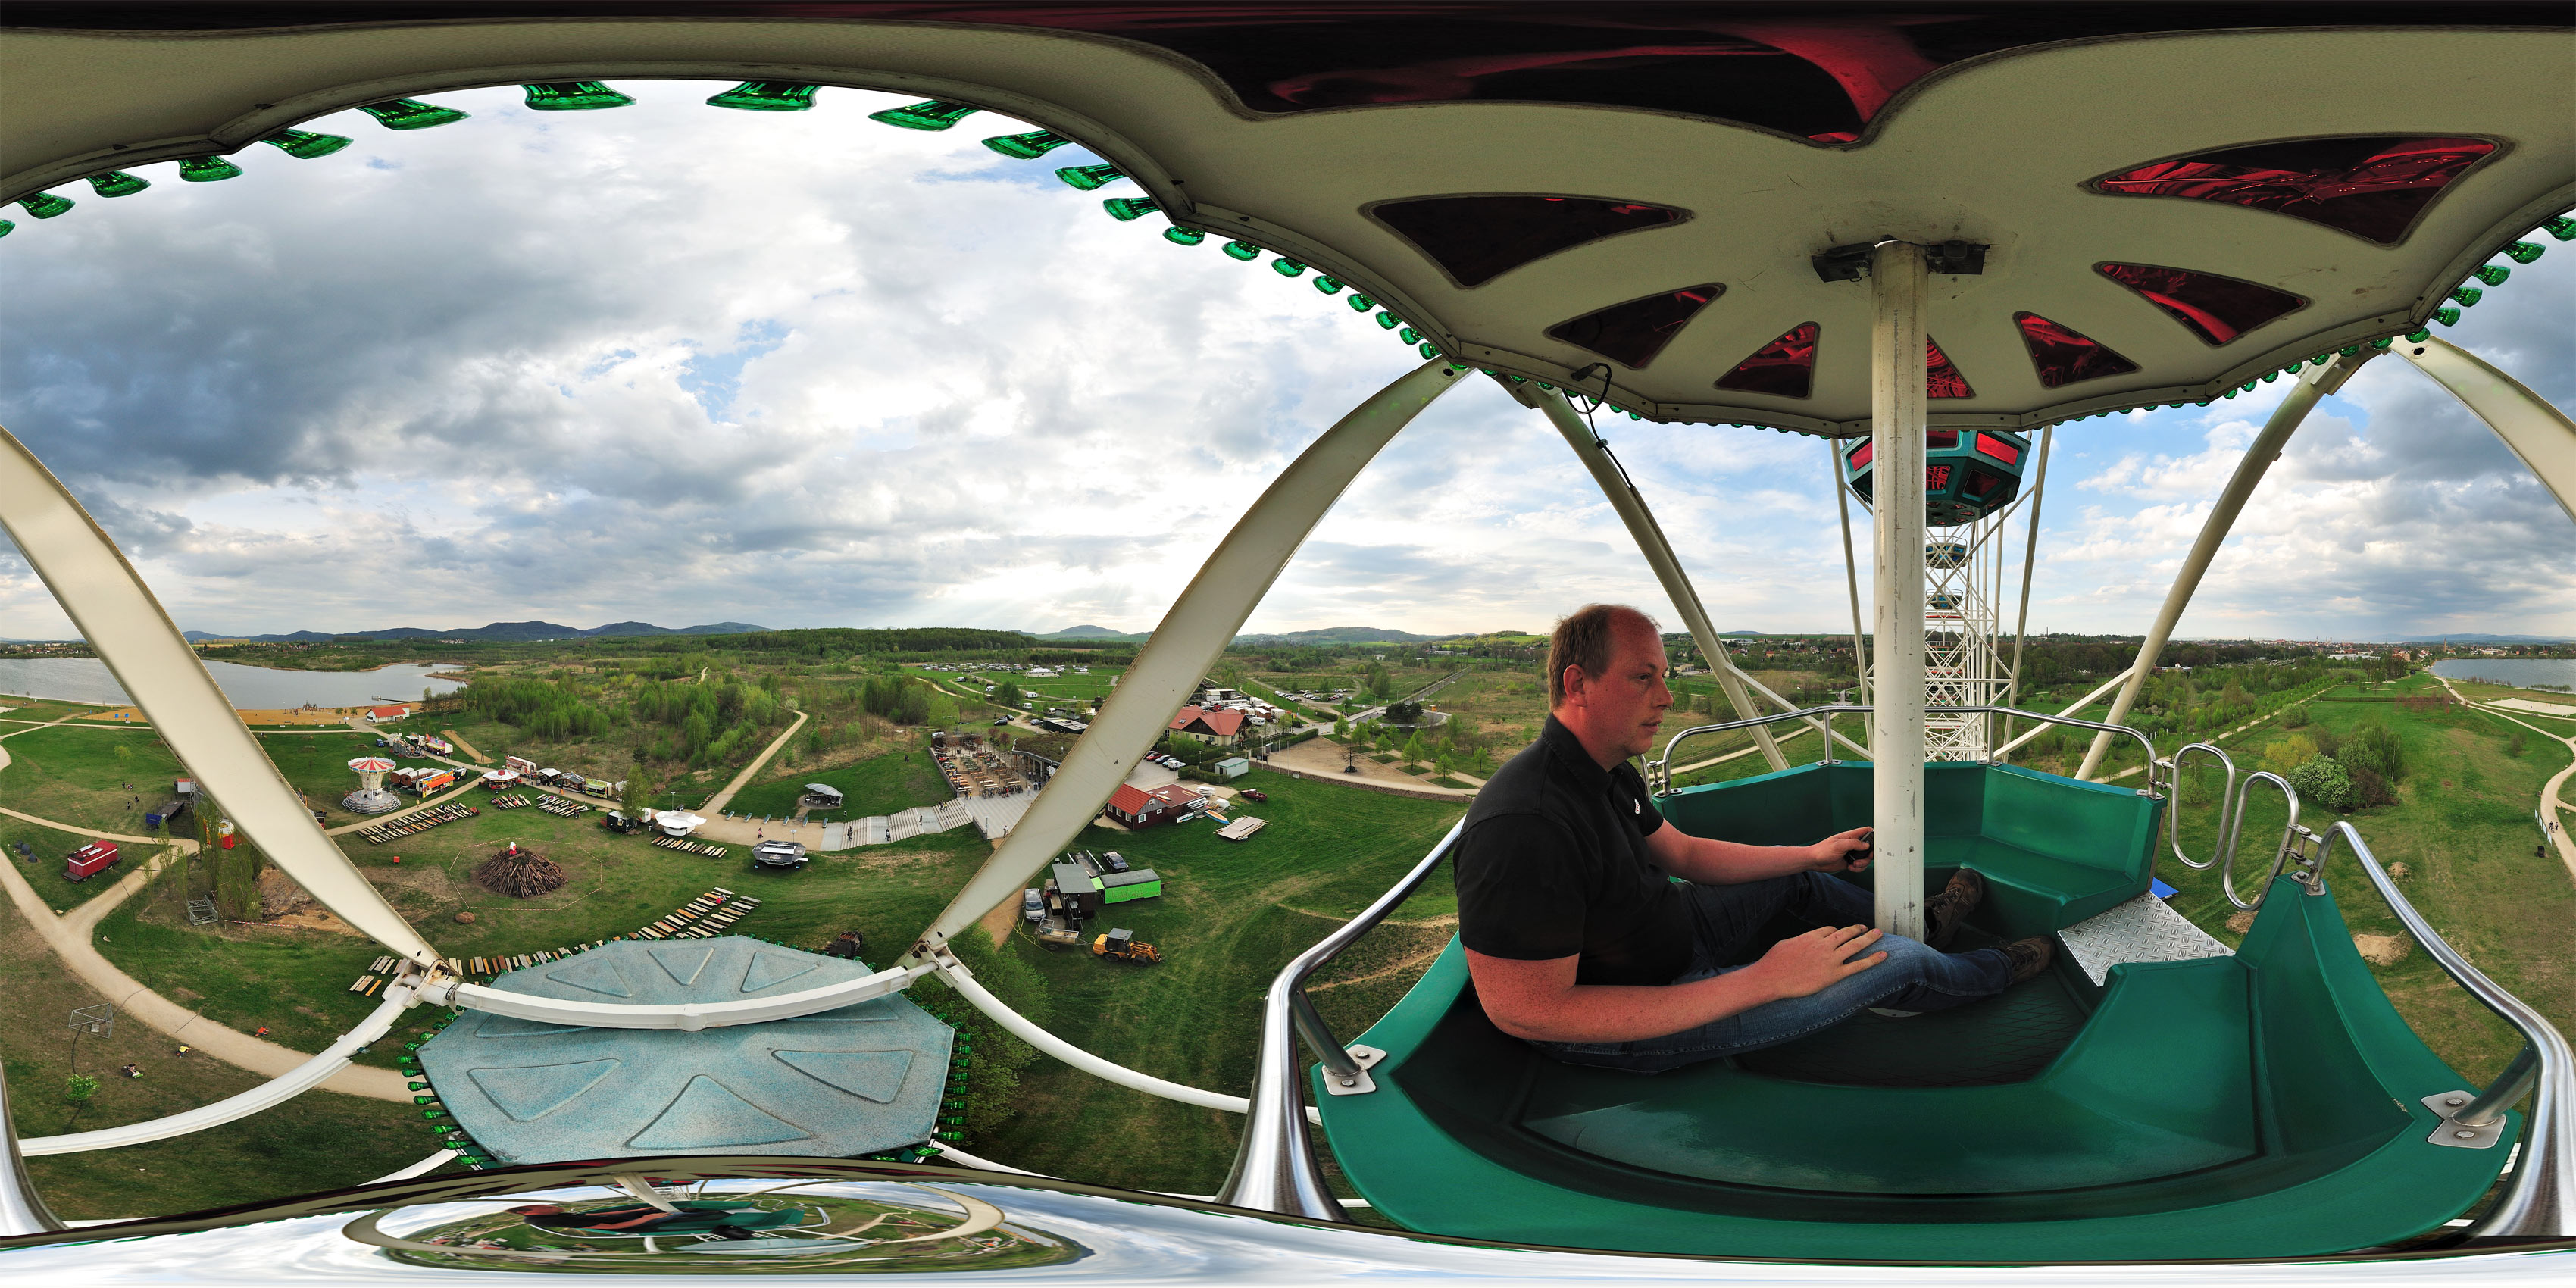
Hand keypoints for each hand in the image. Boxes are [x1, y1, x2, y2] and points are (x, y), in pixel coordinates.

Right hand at [1748, 925, 1886, 999]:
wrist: (1771, 978)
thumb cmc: (1774, 963)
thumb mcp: (1786, 944)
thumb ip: (1800, 941)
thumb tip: (1805, 942)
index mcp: (1812, 936)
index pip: (1830, 930)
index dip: (1837, 932)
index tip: (1840, 936)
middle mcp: (1824, 945)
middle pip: (1846, 933)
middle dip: (1858, 930)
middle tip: (1867, 928)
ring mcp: (1830, 960)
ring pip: (1855, 945)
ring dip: (1869, 938)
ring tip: (1879, 934)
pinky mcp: (1834, 975)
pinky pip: (1858, 966)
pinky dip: (1872, 960)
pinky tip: (1883, 956)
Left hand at [1809, 826, 1871, 871]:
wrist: (1814, 861)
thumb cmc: (1823, 850)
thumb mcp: (1839, 845)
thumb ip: (1853, 843)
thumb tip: (1866, 845)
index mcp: (1850, 836)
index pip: (1865, 831)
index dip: (1873, 834)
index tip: (1877, 842)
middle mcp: (1852, 844)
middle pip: (1869, 847)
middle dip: (1869, 854)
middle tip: (1866, 858)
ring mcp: (1851, 853)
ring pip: (1865, 858)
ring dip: (1863, 863)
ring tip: (1854, 864)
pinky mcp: (1849, 862)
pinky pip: (1859, 866)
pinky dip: (1858, 868)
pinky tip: (1850, 867)